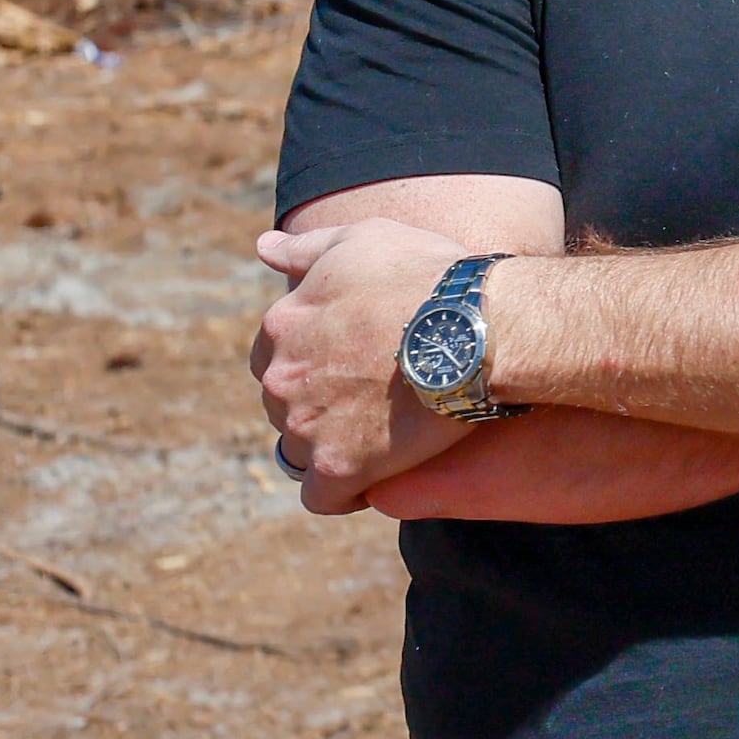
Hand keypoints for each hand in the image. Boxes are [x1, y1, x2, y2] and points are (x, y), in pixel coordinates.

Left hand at [250, 220, 477, 512]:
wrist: (475, 326)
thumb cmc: (425, 277)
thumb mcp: (361, 240)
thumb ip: (306, 248)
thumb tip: (263, 248)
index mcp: (281, 325)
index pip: (276, 357)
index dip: (316, 363)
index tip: (355, 366)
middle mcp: (282, 377)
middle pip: (286, 404)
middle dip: (321, 404)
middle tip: (376, 401)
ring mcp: (307, 424)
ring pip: (302, 449)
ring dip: (333, 445)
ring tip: (384, 439)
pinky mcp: (340, 466)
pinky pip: (324, 497)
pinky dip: (344, 492)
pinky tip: (374, 479)